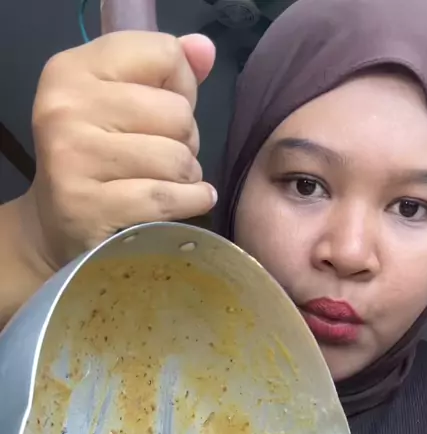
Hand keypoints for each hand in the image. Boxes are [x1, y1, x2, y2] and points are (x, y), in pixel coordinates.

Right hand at [28, 31, 216, 270]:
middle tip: (169, 158)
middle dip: (187, 139)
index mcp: (73, 70)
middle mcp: (66, 107)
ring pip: (176, 158)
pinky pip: (165, 198)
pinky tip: (192, 201)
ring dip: (188, 176)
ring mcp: (73, 157)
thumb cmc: (99, 159)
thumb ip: (164, 73)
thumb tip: (204, 49)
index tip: (168, 114)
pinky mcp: (88, 205)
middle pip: (177, 111)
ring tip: (172, 183)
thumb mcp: (121, 104)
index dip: (183, 87)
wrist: (56, 224)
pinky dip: (191, 202)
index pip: (164, 54)